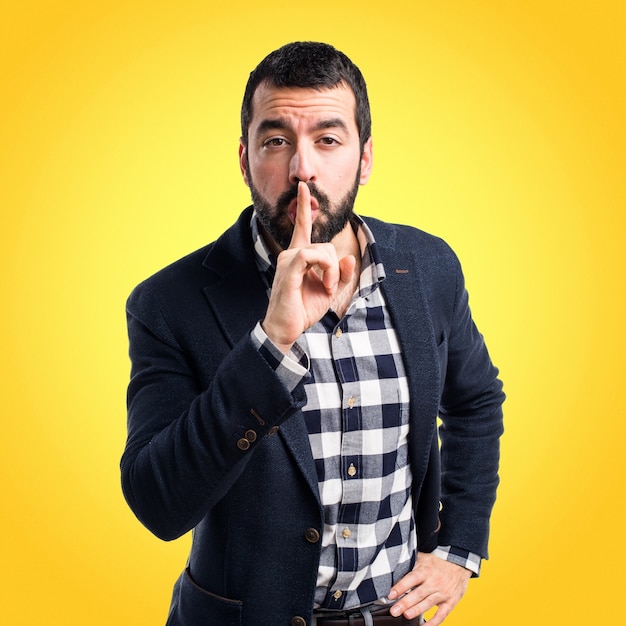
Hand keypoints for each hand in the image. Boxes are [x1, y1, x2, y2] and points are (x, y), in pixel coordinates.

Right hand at [262, 182, 355, 351]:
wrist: (287, 328)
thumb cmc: (303, 309)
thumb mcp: (330, 290)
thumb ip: (341, 274)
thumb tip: (349, 258)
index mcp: (299, 256)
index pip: (302, 226)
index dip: (304, 206)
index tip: (303, 187)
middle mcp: (291, 254)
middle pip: (326, 245)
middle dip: (336, 267)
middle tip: (331, 287)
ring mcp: (288, 260)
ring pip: (322, 249)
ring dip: (332, 271)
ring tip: (327, 289)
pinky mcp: (289, 269)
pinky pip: (310, 255)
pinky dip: (325, 269)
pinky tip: (323, 284)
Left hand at [388, 552, 471, 624]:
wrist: (459, 563)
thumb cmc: (438, 562)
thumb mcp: (423, 558)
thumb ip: (411, 564)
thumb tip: (395, 567)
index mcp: (426, 570)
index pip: (412, 578)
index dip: (401, 586)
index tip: (391, 594)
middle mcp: (434, 582)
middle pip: (418, 593)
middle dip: (405, 603)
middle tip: (394, 610)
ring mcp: (443, 593)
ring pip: (428, 603)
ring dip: (416, 610)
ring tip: (406, 615)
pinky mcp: (450, 602)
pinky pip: (441, 614)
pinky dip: (433, 622)